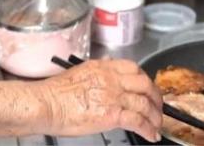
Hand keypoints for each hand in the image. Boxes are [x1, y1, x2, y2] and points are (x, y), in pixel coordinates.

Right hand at [38, 59, 162, 141]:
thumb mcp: (79, 74)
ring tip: (157, 125)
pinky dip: (149, 129)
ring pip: (145, 103)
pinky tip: (151, 135)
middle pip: (145, 84)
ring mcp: (113, 96)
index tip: (148, 88)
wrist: (46, 104)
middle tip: (158, 107)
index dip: (145, 79)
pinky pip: (138, 121)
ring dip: (155, 116)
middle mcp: (111, 79)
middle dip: (156, 97)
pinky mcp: (112, 114)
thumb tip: (105, 77)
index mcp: (103, 67)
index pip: (133, 68)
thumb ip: (97, 75)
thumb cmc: (54, 94)